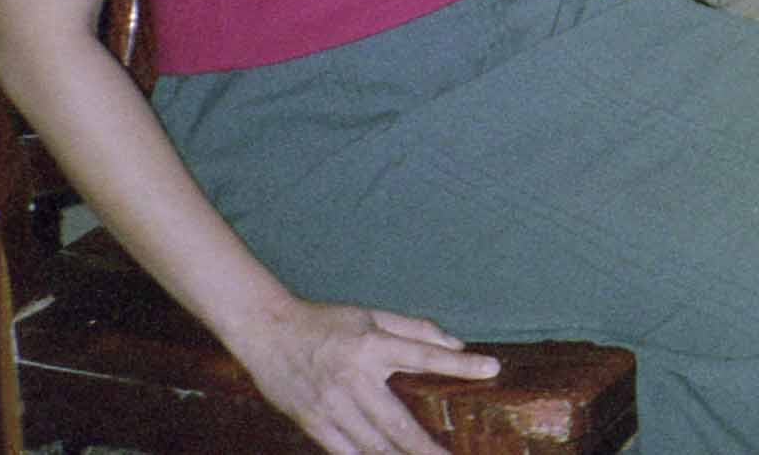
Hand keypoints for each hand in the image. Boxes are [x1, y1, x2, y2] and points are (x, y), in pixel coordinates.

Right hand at [227, 298, 498, 454]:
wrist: (266, 330)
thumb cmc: (324, 322)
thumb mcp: (371, 315)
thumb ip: (415, 329)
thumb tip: (456, 342)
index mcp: (372, 344)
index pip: (424, 354)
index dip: (460, 363)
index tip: (492, 368)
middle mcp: (353, 377)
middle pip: (397, 421)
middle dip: (426, 447)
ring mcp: (330, 404)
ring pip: (372, 445)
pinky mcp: (311, 421)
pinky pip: (343, 451)